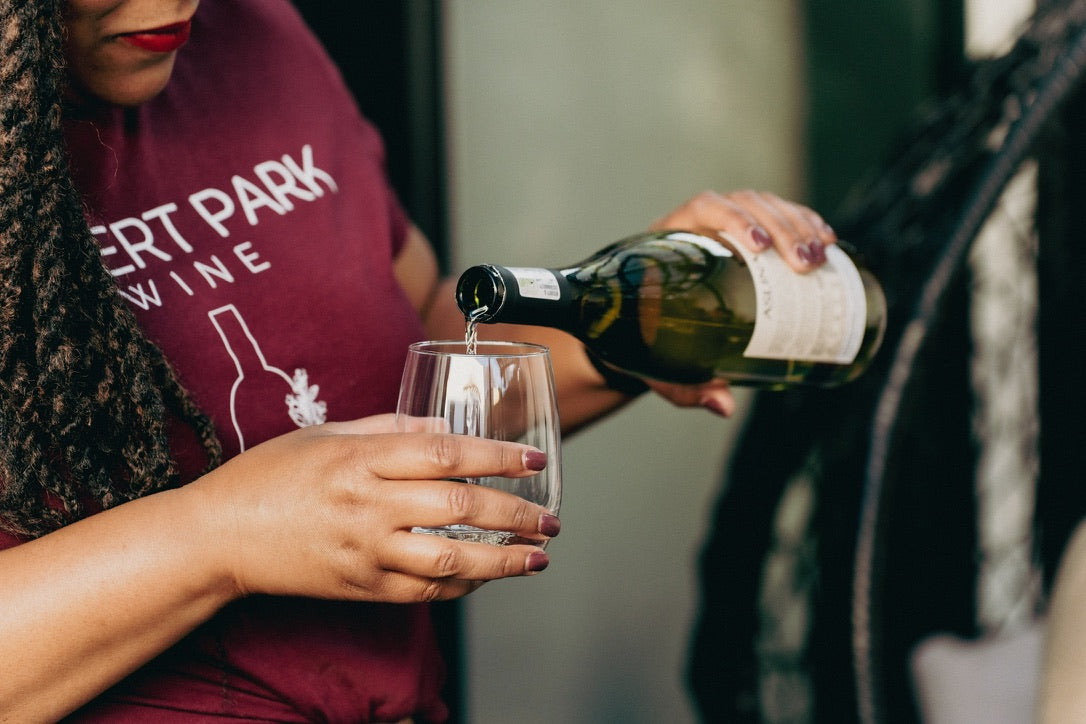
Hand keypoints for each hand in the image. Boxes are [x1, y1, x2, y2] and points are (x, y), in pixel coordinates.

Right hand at [185, 414, 559, 603]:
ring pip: (449, 559)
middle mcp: (368, 504)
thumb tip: (444, 428)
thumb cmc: (269, 476)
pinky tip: (485, 576)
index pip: (447, 454)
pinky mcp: (359, 586)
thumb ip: (389, 428)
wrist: (217, 536)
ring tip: (537, 557)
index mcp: (361, 458)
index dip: (497, 457)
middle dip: (516, 514)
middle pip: (459, 507)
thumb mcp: (325, 434)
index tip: (534, 460)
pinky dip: (460, 585)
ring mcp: (365, 550)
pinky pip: (422, 591)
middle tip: (551, 520)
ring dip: (502, 561)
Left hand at [643, 190, 836, 414]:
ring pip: (766, 206)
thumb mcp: (662, 366)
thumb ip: (687, 387)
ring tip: (821, 255)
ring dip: (798, 224)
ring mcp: (724, 226)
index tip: (759, 246)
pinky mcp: (748, 237)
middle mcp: (697, 225)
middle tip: (806, 264)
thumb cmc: (647, 347)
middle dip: (781, 228)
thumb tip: (724, 406)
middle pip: (744, 205)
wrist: (645, 334)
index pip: (703, 208)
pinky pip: (779, 216)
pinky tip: (827, 241)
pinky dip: (805, 222)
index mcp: (668, 242)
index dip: (733, 218)